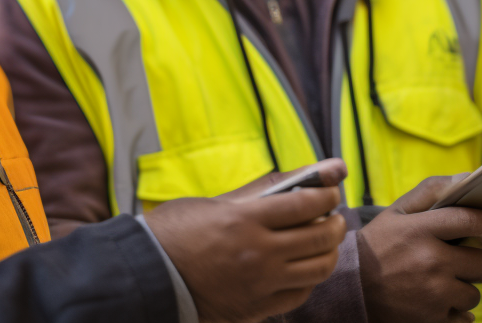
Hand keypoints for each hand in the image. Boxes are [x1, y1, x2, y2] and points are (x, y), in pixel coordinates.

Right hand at [146, 159, 348, 322]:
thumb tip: (305, 173)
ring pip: (318, 268)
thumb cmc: (175, 232)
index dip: (327, 193)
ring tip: (323, 241)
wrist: (147, 277)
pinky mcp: (256, 309)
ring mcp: (259, 285)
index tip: (331, 189)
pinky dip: (309, 278)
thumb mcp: (215, 202)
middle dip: (335, 221)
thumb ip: (261, 190)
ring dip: (329, 251)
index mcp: (245, 220)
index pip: (307, 203)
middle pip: (320, 236)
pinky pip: (300, 294)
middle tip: (333, 215)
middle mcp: (258, 253)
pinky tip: (302, 268)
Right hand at [355, 175, 481, 322]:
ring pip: (474, 293)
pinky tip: (435, 301)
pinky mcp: (432, 319)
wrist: (350, 288)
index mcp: (421, 230)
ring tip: (439, 282)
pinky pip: (464, 317)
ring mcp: (433, 294)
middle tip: (461, 260)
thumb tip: (468, 178)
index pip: (472, 221)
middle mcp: (430, 261)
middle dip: (477, 261)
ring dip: (462, 289)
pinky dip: (454, 311)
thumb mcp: (396, 212)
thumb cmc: (378, 246)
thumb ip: (431, 191)